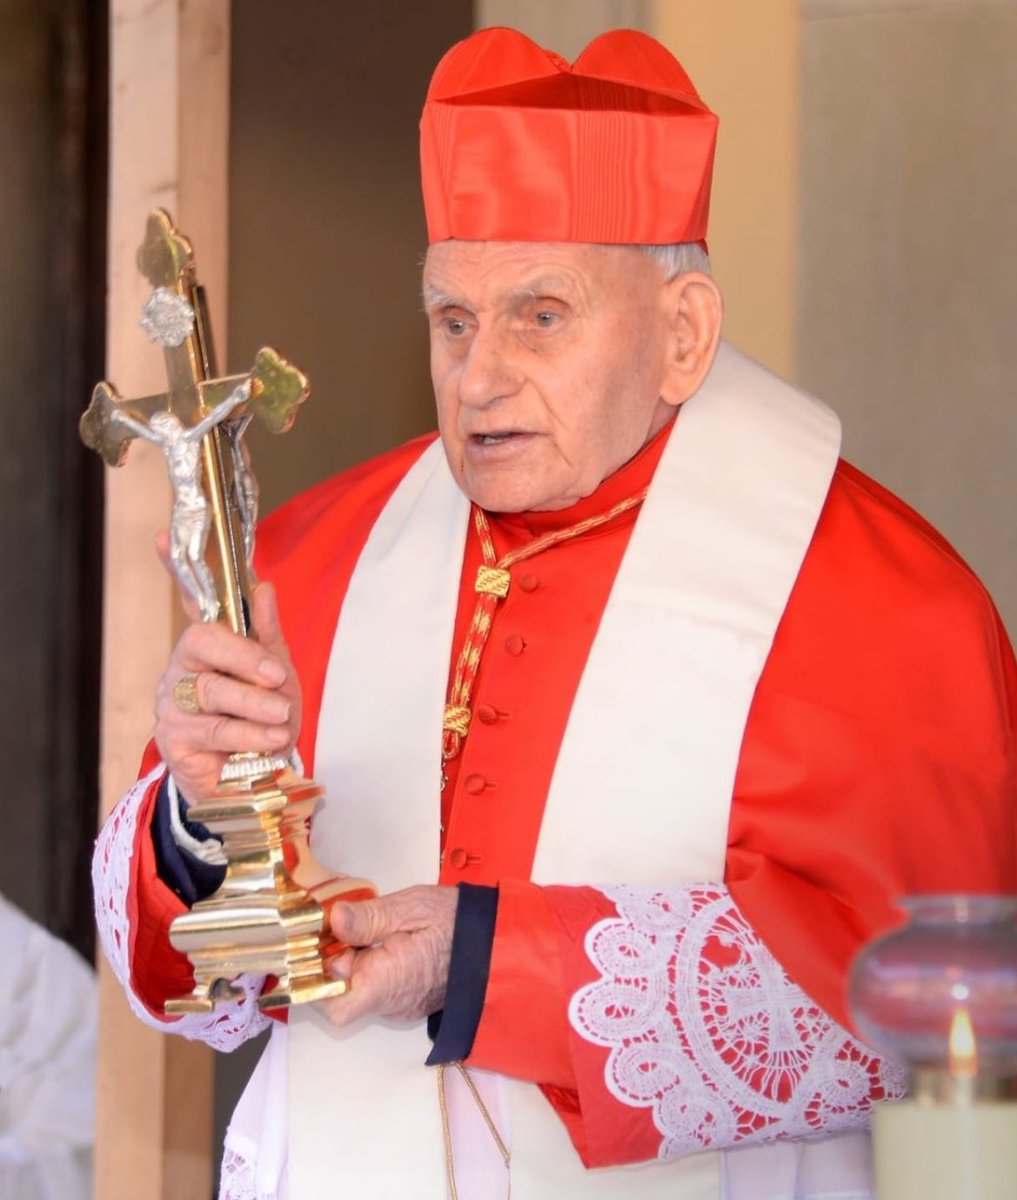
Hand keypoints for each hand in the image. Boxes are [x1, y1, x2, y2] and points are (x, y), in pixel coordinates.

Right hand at [153, 567, 301, 802]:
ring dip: (255, 705)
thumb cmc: (265, 720)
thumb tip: (264, 586)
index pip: (191, 598)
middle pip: (202, 642)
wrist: (257, 783)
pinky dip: (249, 734)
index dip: (176, 566)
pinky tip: (270, 740)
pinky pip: (213, 729)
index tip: (163, 535)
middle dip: (246, 658)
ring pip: (212, 690)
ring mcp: (174, 704)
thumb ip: (269, 635)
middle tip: (278, 677)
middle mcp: (183, 668)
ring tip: (282, 718)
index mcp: (208, 645)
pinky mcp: (174, 741)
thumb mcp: (279, 675)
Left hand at [320, 886, 458, 1024]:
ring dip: (352, 963)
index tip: (316, 946)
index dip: (316, 979)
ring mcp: (401, 1006)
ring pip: (359, 991)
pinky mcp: (409, 1000)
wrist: (498, 940)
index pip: (333, 1004)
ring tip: (366, 928)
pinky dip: (370, 967)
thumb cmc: (456, 921)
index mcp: (388, 983)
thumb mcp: (411, 907)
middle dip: (333, 964)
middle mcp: (391, 1004)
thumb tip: (333, 920)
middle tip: (342, 927)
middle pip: (342, 996)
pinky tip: (381, 940)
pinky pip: (377, 989)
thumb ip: (370, 918)